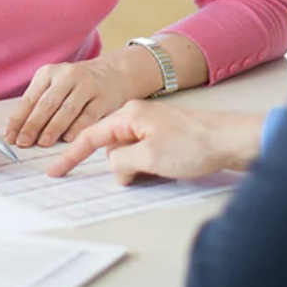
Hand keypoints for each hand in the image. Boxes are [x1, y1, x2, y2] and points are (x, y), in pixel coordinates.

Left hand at [4, 56, 140, 148]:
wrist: (114, 73)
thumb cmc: (76, 85)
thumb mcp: (55, 86)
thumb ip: (38, 104)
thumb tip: (16, 131)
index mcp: (49, 73)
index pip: (30, 99)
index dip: (19, 119)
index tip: (10, 137)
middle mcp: (68, 76)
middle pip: (47, 104)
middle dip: (33, 125)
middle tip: (23, 142)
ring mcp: (87, 86)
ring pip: (67, 110)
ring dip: (53, 128)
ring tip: (42, 143)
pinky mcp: (103, 98)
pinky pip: (88, 116)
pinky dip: (77, 128)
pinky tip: (68, 139)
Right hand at [46, 101, 263, 183]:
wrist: (233, 140)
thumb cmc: (194, 144)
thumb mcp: (149, 157)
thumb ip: (121, 163)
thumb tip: (115, 169)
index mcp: (130, 113)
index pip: (91, 135)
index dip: (70, 155)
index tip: (54, 171)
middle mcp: (140, 115)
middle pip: (112, 148)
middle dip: (119, 167)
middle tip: (143, 173)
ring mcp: (154, 126)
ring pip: (130, 154)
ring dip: (137, 169)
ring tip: (162, 169)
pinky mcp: (167, 137)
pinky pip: (145, 156)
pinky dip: (149, 167)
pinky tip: (166, 170)